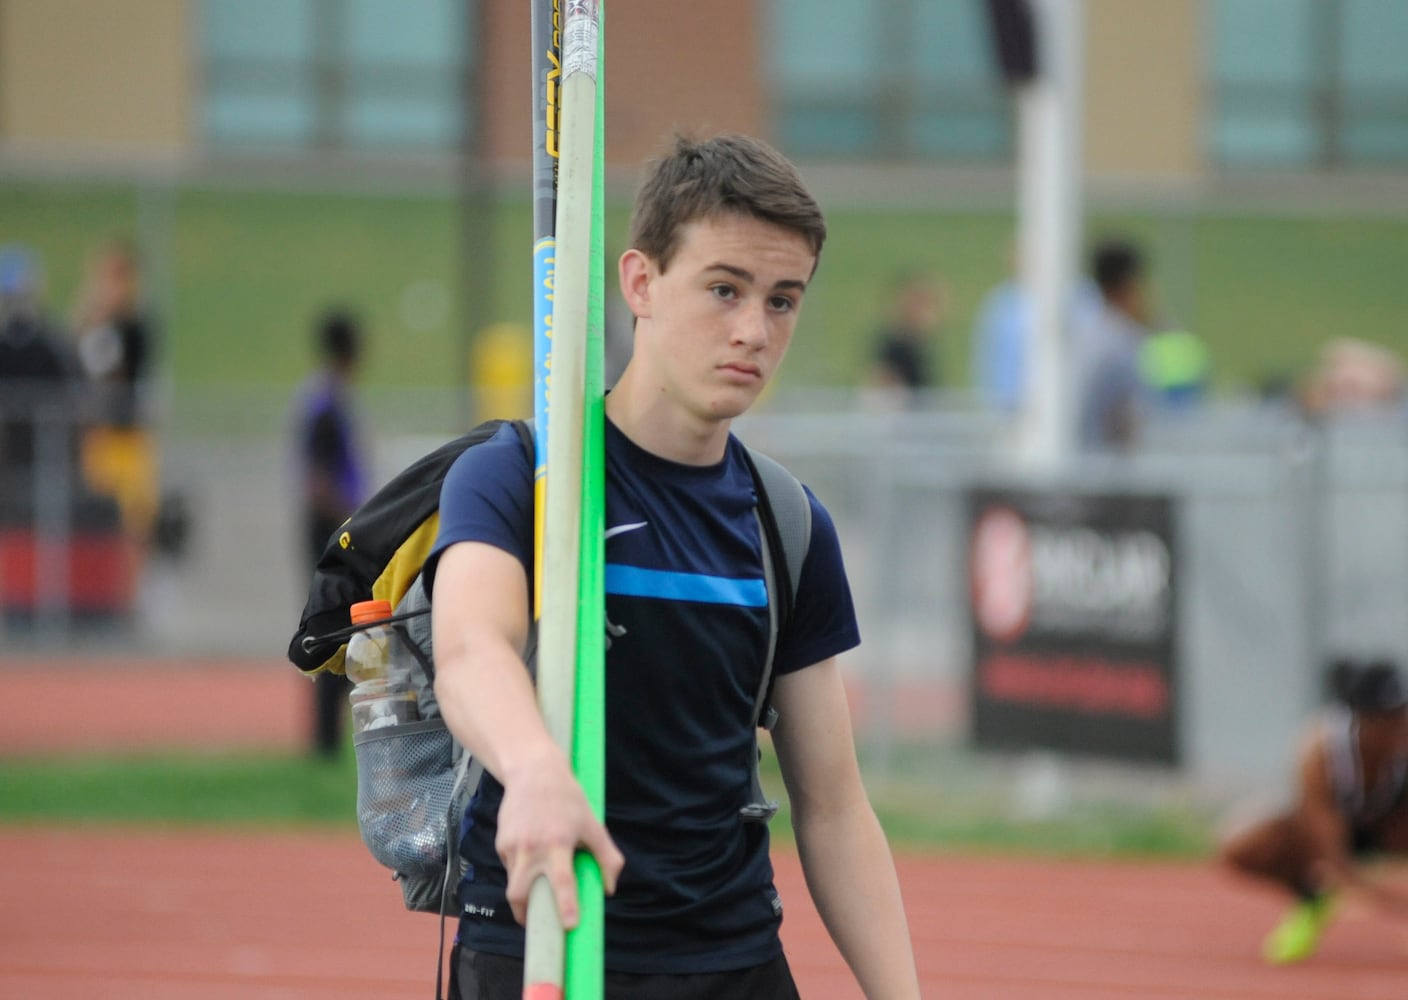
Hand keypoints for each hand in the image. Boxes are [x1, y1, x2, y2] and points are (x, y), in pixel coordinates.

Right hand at [495, 746, 623, 927]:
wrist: (533, 771)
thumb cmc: (567, 799)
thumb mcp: (593, 824)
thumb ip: (607, 857)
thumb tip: (610, 889)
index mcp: (558, 843)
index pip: (562, 881)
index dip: (566, 905)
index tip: (570, 925)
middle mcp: (531, 847)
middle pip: (519, 894)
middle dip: (524, 914)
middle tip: (535, 922)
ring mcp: (512, 846)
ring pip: (513, 882)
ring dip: (523, 891)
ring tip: (537, 884)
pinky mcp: (501, 842)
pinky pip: (510, 867)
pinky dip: (520, 870)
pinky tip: (531, 856)